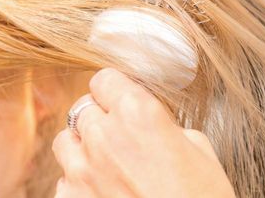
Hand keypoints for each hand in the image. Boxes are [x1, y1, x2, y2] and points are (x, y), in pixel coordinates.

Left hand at [52, 68, 235, 197]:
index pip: (105, 79)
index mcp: (137, 114)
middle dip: (101, 118)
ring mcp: (82, 171)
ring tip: (107, 162)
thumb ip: (167, 128)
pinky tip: (103, 190)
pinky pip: (64, 180)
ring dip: (82, 146)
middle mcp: (103, 137)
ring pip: (65, 141)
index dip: (115, 90)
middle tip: (122, 135)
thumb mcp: (200, 150)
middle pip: (83, 108)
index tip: (123, 99)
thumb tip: (156, 127)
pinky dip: (78, 182)